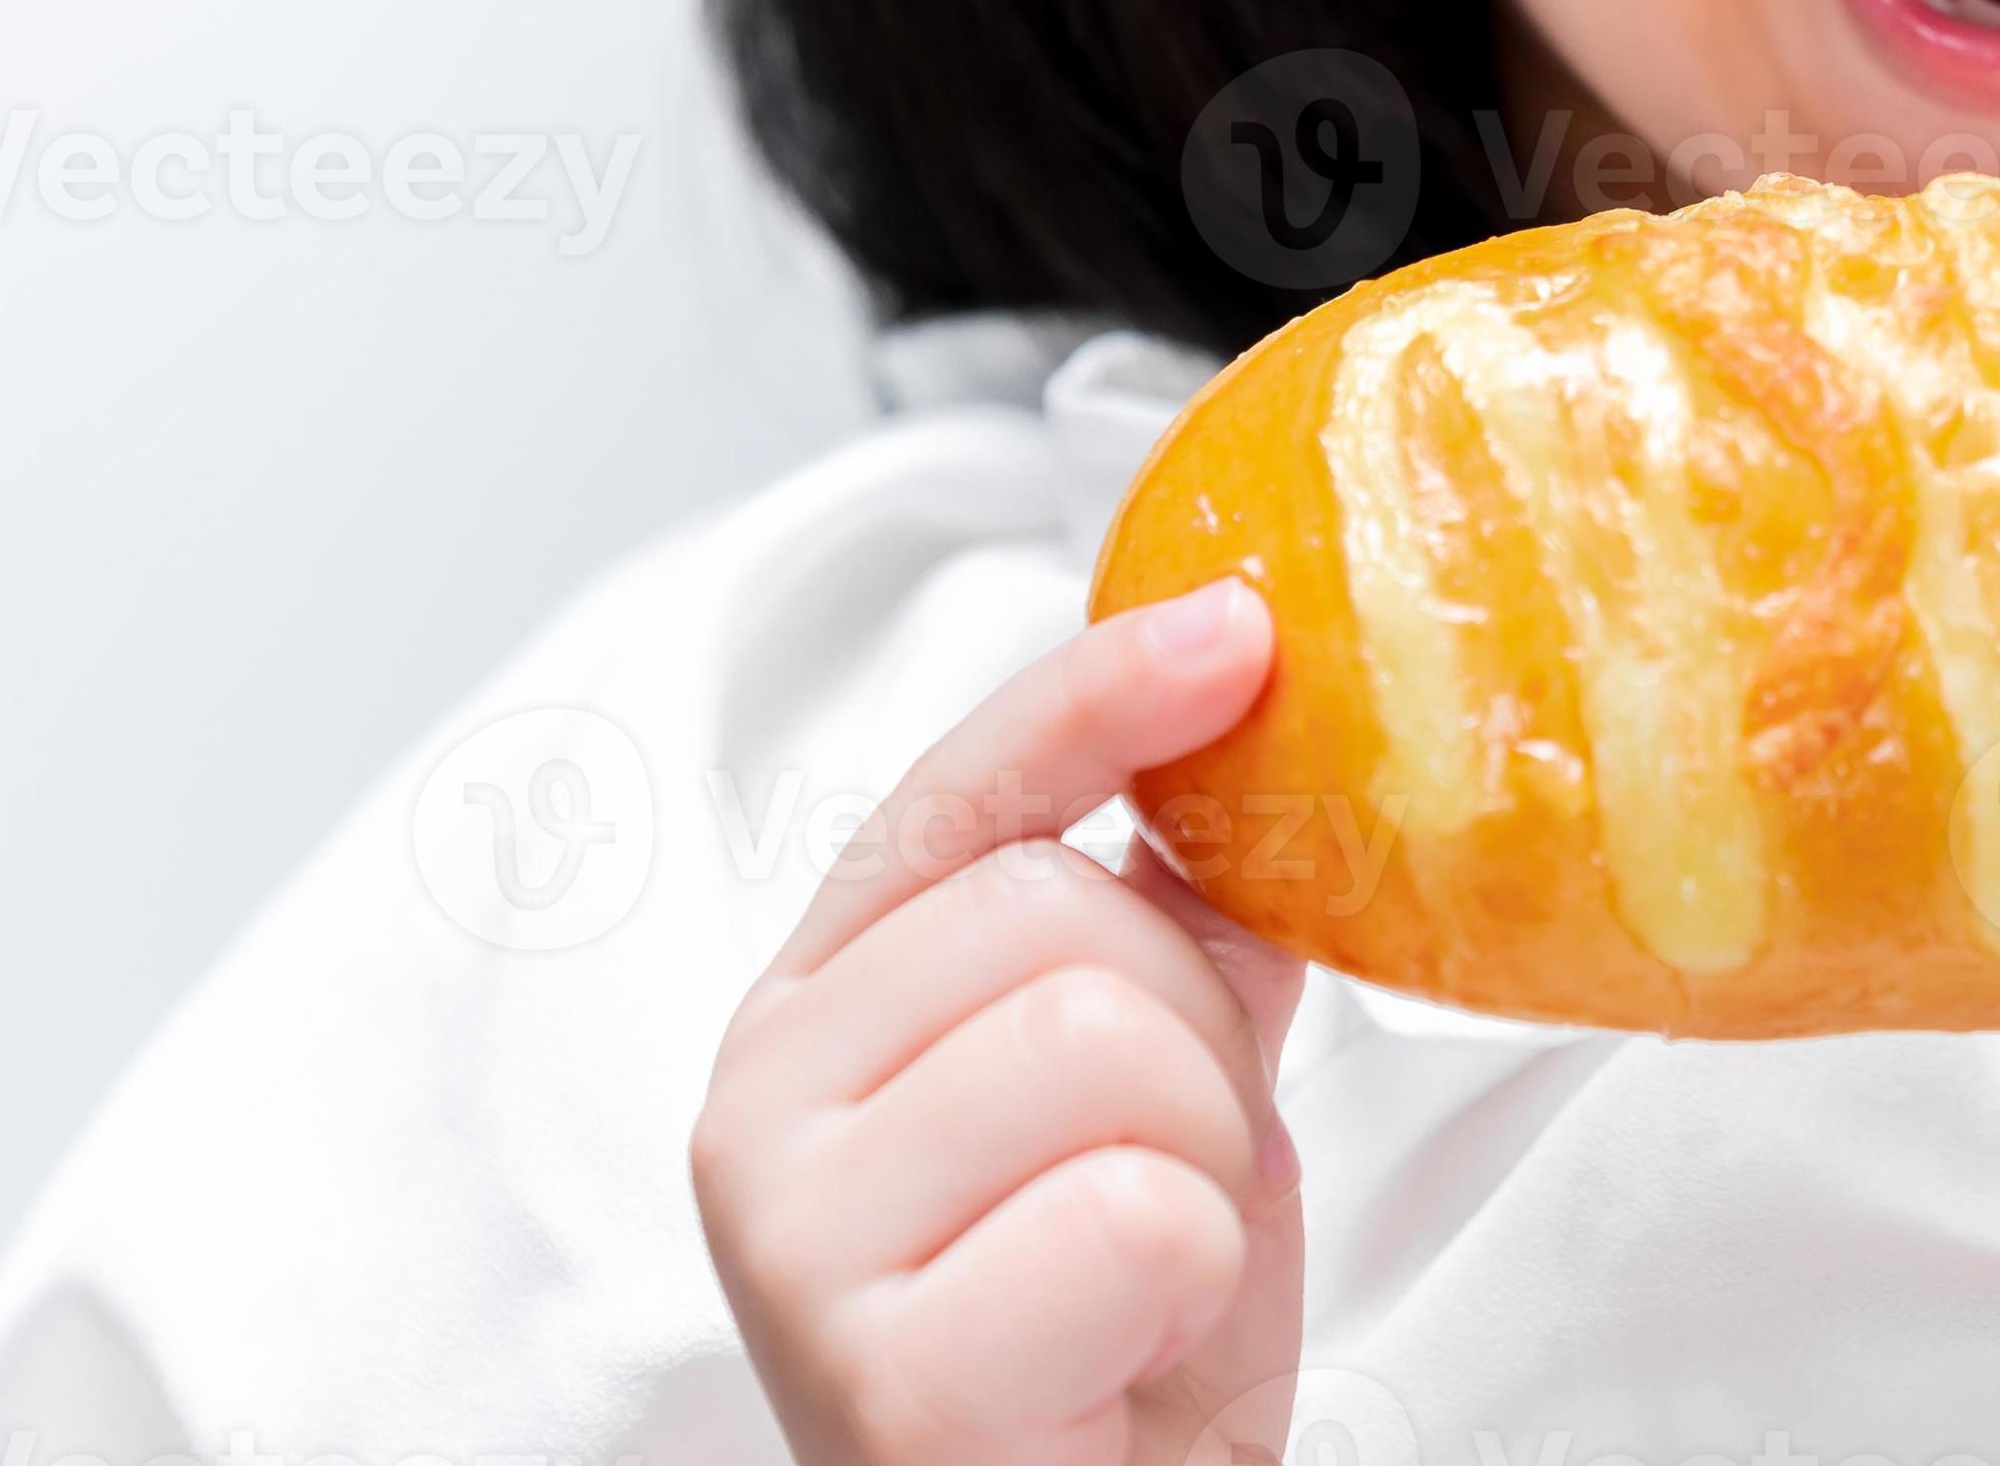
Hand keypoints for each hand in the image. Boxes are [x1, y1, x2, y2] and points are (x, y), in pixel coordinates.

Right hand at [692, 581, 1311, 1465]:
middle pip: (1065, 916)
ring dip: (1204, 1165)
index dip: (1098, 699)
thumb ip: (1164, 950)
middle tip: (1168, 1189)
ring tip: (1147, 1275)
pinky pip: (1132, 1211)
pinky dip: (1190, 1281)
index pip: (957, 797)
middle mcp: (762, 1103)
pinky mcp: (875, 1368)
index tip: (1237, 630)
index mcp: (823, 1014)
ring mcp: (795, 1234)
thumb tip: (1234, 784)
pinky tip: (1125, 1356)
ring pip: (1103, 1040)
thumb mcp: (1161, 1110)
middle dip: (1196, 1048)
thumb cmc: (1111, 1357)